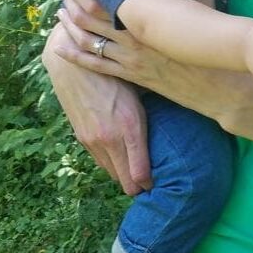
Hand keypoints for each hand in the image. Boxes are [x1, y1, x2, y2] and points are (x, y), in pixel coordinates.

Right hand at [42, 0, 150, 194]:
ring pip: (112, 174)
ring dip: (124, 176)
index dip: (151, 184)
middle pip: (126, 182)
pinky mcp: (82, 138)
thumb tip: (177, 123)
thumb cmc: (116, 73)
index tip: (160, 182)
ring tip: (138, 173)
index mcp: (130, 126)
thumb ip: (153, 112)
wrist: (75, 65)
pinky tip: (121, 159)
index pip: (140, 174)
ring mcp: (93, 140)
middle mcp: (110, 138)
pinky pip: (100, 162)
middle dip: (139, 186)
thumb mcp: (140, 91)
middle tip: (151, 183)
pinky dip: (112, 164)